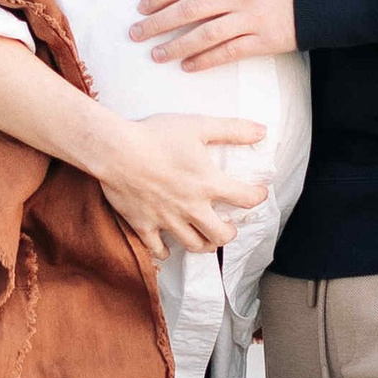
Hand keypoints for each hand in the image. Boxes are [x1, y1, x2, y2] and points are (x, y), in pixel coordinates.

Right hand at [96, 112, 270, 256]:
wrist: (115, 151)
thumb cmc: (156, 136)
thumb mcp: (199, 126)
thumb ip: (233, 130)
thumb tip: (262, 131)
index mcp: (208, 184)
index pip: (245, 199)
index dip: (258, 197)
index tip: (259, 193)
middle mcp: (192, 208)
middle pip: (221, 235)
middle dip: (231, 232)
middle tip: (230, 226)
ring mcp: (167, 220)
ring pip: (194, 245)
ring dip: (205, 244)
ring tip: (206, 237)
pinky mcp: (144, 225)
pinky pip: (158, 249)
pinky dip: (166, 251)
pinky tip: (168, 247)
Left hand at [133, 0, 296, 68]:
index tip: (142, 7)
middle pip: (189, 9)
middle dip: (158, 23)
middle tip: (136, 34)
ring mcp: (251, 18)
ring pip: (204, 35)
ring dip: (176, 46)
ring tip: (157, 55)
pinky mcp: (263, 40)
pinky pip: (227, 53)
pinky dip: (205, 60)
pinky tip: (187, 66)